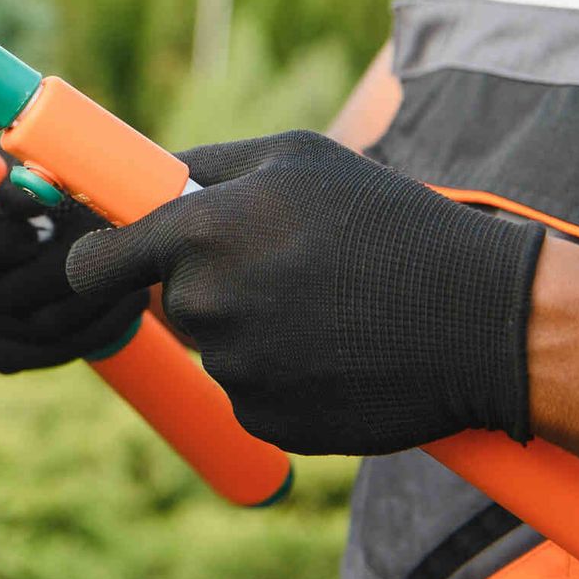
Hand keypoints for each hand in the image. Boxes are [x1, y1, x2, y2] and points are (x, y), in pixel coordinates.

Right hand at [0, 172, 147, 374]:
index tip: (34, 231)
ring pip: (28, 330)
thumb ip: (19, 178)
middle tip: (109, 248)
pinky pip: (44, 353)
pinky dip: (93, 330)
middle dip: (60, 273)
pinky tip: (128, 301)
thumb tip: (28, 195)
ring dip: (90, 303)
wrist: (36, 223)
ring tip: (133, 271)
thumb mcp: (18, 169)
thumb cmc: (22, 184)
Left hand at [66, 131, 543, 454]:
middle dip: (212, 288)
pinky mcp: (267, 420)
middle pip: (171, 304)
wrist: (481, 318)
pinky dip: (283, 380)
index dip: (100, 263)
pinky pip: (250, 395)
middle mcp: (205, 304)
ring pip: (215, 350)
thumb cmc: (388, 222)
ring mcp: (234, 370)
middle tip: (288, 271)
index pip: (97, 262)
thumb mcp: (298, 159)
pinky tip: (338, 355)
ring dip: (253, 334)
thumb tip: (144, 178)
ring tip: (329, 311)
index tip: (108, 265)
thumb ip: (205, 165)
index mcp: (199, 233)